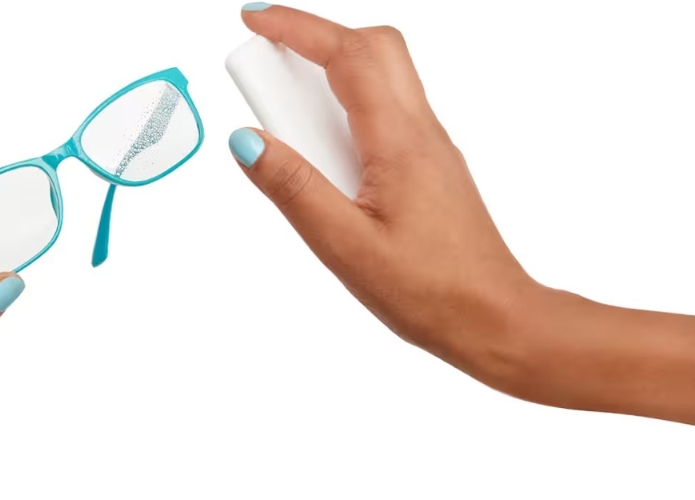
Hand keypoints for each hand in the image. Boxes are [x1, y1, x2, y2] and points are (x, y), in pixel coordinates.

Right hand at [229, 4, 694, 424]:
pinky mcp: (428, 168)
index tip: (255, 18)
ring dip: (332, 72)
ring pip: (383, 77)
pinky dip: (348, 108)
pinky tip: (326, 152)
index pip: (347, 56)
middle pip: (375, 48)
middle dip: (318, 36)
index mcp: (399, 143)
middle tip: (269, 56)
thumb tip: (247, 141)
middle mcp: (420, 133)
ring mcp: (429, 148)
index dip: (297, 28)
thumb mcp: (344, 246)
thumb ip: (294, 189)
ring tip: (287, 111)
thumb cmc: (431, 291)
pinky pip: (386, 114)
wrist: (496, 320)